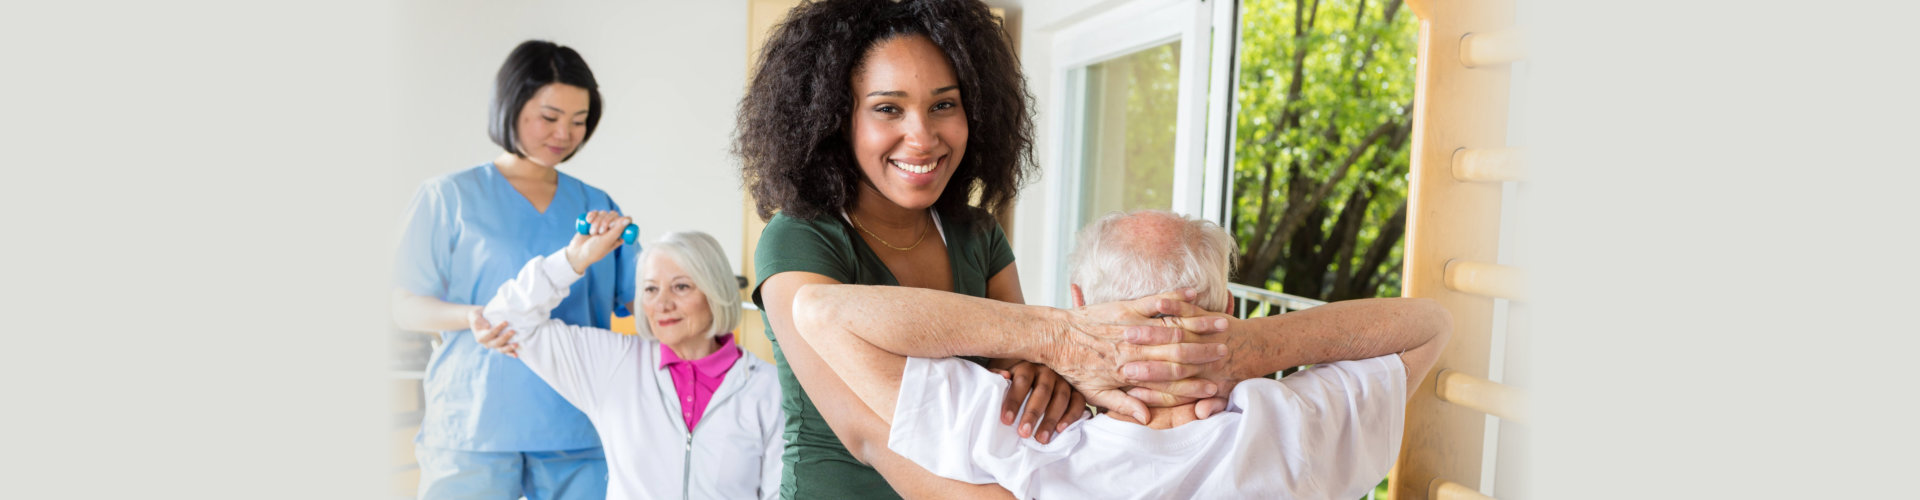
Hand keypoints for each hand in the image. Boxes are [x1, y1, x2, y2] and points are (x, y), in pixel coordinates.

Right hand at [468, 308, 519, 357]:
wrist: (480, 322)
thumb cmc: (478, 318)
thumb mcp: (475, 316)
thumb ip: (479, 321)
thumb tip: (487, 326)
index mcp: (480, 337)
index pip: (490, 333)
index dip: (498, 328)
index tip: (506, 322)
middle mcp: (487, 343)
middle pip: (496, 343)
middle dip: (505, 337)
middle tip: (513, 331)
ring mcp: (493, 346)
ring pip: (501, 349)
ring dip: (509, 348)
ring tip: (516, 345)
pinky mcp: (499, 347)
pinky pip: (505, 351)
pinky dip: (511, 353)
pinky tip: (516, 355)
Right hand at [564, 210, 630, 273]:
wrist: (577, 252)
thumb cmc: (594, 250)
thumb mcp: (607, 241)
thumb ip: (617, 230)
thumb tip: (628, 219)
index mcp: (620, 234)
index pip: (625, 220)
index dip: (618, 221)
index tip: (611, 226)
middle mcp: (613, 228)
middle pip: (614, 215)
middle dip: (605, 222)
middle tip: (600, 232)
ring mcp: (603, 224)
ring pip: (604, 213)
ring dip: (597, 222)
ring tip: (592, 233)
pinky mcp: (594, 220)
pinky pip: (595, 212)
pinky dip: (591, 216)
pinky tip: (588, 221)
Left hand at [988, 360, 1089, 444]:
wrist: (1033, 374)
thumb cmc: (1014, 380)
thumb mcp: (1004, 376)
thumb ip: (997, 377)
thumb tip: (1002, 377)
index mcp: (1027, 366)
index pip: (1021, 382)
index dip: (1014, 401)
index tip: (1006, 420)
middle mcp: (1048, 371)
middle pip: (1042, 391)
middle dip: (1033, 414)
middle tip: (1024, 433)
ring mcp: (1064, 380)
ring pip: (1061, 398)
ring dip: (1051, 419)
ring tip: (1041, 438)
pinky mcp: (1077, 391)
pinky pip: (1078, 403)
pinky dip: (1071, 416)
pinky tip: (1061, 430)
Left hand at [1045, 290, 1230, 422]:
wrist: (1052, 337)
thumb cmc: (1073, 367)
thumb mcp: (1095, 394)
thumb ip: (1122, 404)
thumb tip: (1146, 419)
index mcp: (1129, 373)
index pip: (1169, 381)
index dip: (1194, 386)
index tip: (1215, 389)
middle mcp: (1134, 350)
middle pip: (1177, 353)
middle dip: (1205, 354)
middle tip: (1227, 354)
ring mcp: (1131, 326)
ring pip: (1172, 327)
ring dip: (1200, 326)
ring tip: (1223, 326)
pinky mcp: (1125, 307)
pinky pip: (1155, 301)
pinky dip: (1177, 297)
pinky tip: (1197, 294)